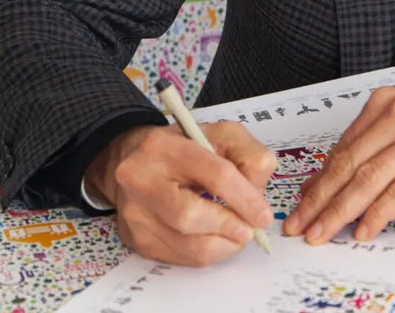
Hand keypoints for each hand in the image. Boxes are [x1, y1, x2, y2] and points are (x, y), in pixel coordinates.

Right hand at [86, 121, 275, 265]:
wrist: (131, 160)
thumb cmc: (181, 148)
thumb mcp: (219, 135)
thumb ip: (248, 155)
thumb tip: (257, 194)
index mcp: (164, 147)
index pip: (214, 175)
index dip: (245, 199)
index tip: (263, 215)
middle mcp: (141, 179)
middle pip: (191, 216)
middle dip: (229, 227)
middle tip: (249, 230)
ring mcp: (135, 213)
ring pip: (188, 245)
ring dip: (223, 245)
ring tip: (235, 234)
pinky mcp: (137, 239)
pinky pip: (181, 258)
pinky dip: (206, 252)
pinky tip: (212, 238)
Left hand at [282, 87, 394, 243]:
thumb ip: (373, 147)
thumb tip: (329, 182)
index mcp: (387, 103)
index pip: (342, 148)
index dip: (317, 181)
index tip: (300, 206)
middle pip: (350, 164)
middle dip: (321, 200)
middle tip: (302, 225)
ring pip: (372, 179)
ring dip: (343, 211)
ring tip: (325, 232)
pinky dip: (380, 214)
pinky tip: (366, 229)